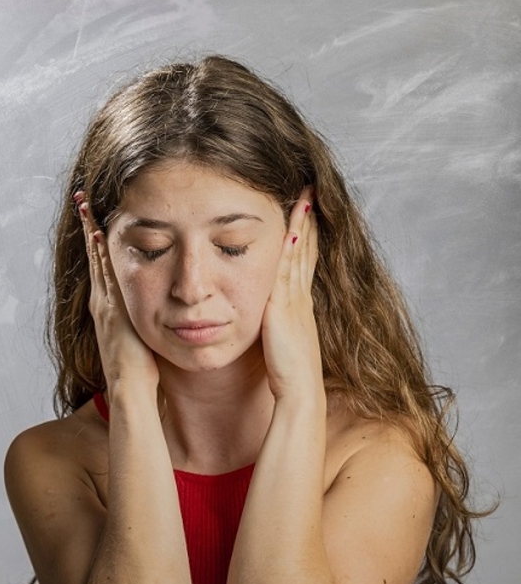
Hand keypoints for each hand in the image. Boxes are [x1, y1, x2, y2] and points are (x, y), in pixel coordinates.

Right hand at [77, 193, 159, 389]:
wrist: (129, 388)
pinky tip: (97, 233)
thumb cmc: (138, 372)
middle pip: (94, 258)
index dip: (97, 246)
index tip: (95, 223)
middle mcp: (101, 303)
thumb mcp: (137, 341)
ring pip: (96, 260)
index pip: (102, 269)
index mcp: (107, 310)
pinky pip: (104, 273)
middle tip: (82, 202)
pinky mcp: (110, 307)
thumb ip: (138, 327)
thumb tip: (154, 316)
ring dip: (90, 233)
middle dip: (88, 229)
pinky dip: (98, 253)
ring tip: (85, 208)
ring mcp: (103, 304)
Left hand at [261, 187, 322, 401]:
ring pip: (301, 253)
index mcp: (300, 304)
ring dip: (303, 225)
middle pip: (307, 249)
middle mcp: (301, 296)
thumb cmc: (289, 373)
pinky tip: (293, 229)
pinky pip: (289, 269)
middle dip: (309, 220)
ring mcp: (296, 300)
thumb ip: (278, 323)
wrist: (299, 392)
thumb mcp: (283, 340)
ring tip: (305, 198)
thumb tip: (271, 313)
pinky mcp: (286, 306)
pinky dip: (292, 248)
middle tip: (311, 191)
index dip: (307, 235)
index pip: (304, 260)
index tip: (307, 211)